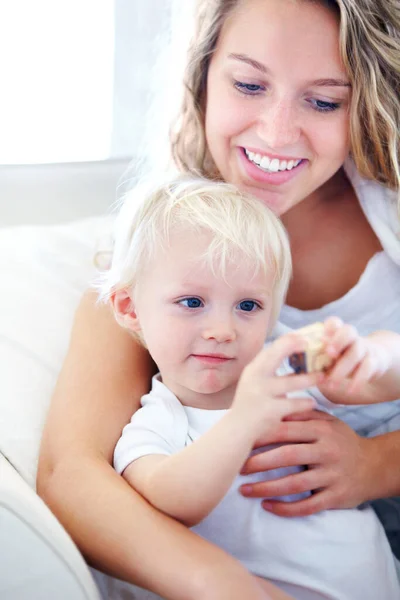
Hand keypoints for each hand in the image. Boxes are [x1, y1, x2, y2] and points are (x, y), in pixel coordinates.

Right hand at [232, 334, 317, 439]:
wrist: (237, 429)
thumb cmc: (251, 404)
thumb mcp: (256, 383)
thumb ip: (271, 371)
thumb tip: (297, 361)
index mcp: (253, 369)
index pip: (271, 348)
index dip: (288, 340)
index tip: (304, 336)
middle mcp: (255, 377)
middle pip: (275, 354)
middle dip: (294, 347)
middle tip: (312, 345)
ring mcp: (261, 393)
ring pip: (290, 382)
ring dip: (308, 379)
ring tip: (321, 377)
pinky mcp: (268, 410)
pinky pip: (293, 404)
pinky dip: (304, 402)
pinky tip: (312, 402)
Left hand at [239, 410, 375, 516]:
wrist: (374, 466)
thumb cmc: (341, 440)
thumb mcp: (327, 421)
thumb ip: (302, 414)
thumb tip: (272, 407)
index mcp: (321, 430)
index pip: (286, 430)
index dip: (261, 436)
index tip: (241, 441)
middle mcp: (326, 451)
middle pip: (287, 456)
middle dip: (259, 462)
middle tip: (238, 467)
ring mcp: (331, 476)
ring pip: (294, 484)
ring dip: (266, 488)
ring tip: (244, 490)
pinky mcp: (335, 497)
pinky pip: (308, 506)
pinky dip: (286, 508)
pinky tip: (267, 506)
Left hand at [321, 317, 392, 394]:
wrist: (372, 361)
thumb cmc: (343, 358)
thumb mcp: (332, 356)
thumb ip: (321, 357)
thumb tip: (305, 365)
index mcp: (338, 332)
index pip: (335, 323)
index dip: (329, 327)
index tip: (321, 337)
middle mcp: (352, 337)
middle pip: (348, 331)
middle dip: (337, 341)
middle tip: (328, 353)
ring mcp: (365, 348)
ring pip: (356, 352)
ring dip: (342, 368)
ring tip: (331, 383)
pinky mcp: (374, 361)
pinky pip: (368, 369)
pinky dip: (358, 380)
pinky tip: (350, 390)